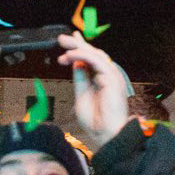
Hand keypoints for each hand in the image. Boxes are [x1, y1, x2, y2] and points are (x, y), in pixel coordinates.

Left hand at [57, 32, 129, 149]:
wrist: (106, 135)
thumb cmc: (96, 121)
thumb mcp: (81, 95)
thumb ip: (80, 78)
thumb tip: (76, 63)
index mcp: (102, 80)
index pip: (91, 59)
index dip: (80, 48)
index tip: (68, 42)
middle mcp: (108, 76)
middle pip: (93, 54)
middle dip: (77, 44)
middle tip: (62, 38)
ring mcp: (112, 76)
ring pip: (95, 54)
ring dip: (78, 48)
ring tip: (64, 45)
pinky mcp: (112, 78)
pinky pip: (96, 61)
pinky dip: (83, 56)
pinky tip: (71, 55)